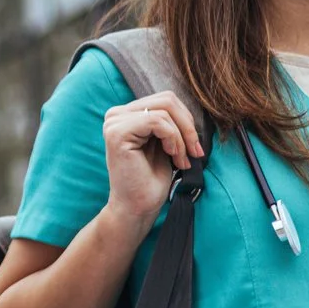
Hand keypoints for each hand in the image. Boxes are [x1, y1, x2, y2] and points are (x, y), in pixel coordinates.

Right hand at [102, 91, 202, 226]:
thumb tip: (191, 108)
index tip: (194, 148)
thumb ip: (170, 122)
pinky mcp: (117, 133)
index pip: (165, 99)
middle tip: (194, 152)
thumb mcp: (165, 143)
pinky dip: (173, 139)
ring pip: (164, 110)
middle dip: (187, 126)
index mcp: (126, 114)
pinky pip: (157, 121)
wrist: (138, 207)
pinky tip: (172, 156)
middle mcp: (116, 114)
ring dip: (181, 137)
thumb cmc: (151, 180)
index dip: (186, 120)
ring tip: (182, 159)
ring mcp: (114, 122)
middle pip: (167, 100)